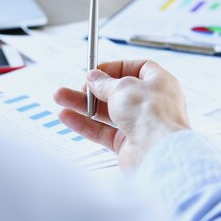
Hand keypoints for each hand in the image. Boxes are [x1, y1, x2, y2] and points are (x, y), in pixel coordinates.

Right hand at [54, 60, 189, 168]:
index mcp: (159, 83)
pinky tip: (67, 117)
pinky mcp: (128, 144)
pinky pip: (102, 131)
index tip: (97, 70)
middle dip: (92, 89)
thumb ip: (105, 83)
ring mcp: (140, 124)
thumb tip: (94, 77)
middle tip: (75, 85)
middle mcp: (151, 104)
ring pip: (107, 112)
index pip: (137, 69)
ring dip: (83, 105)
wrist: (158, 152)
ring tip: (60, 98)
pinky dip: (85, 124)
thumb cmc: (152, 115)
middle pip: (117, 92)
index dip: (116, 68)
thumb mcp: (123, 87)